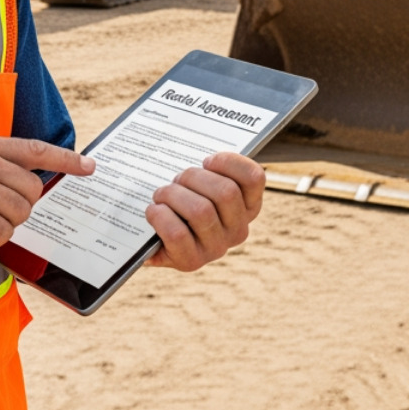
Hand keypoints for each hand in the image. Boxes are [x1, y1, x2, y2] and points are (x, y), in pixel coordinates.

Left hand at [144, 152, 264, 271]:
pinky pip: (177, 233)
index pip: (254, 178)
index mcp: (248, 207)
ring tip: (161, 195)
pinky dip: (160, 217)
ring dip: (173, 195)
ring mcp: (217, 248)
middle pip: (225, 192)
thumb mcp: (201, 183)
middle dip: (193, 177)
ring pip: (201, 211)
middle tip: (176, 179)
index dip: (229, 162)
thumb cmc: (183, 201)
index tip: (207, 160)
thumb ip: (210, 168)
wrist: (158, 238)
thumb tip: (204, 147)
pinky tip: (154, 211)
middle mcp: (238, 230)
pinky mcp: (192, 262)